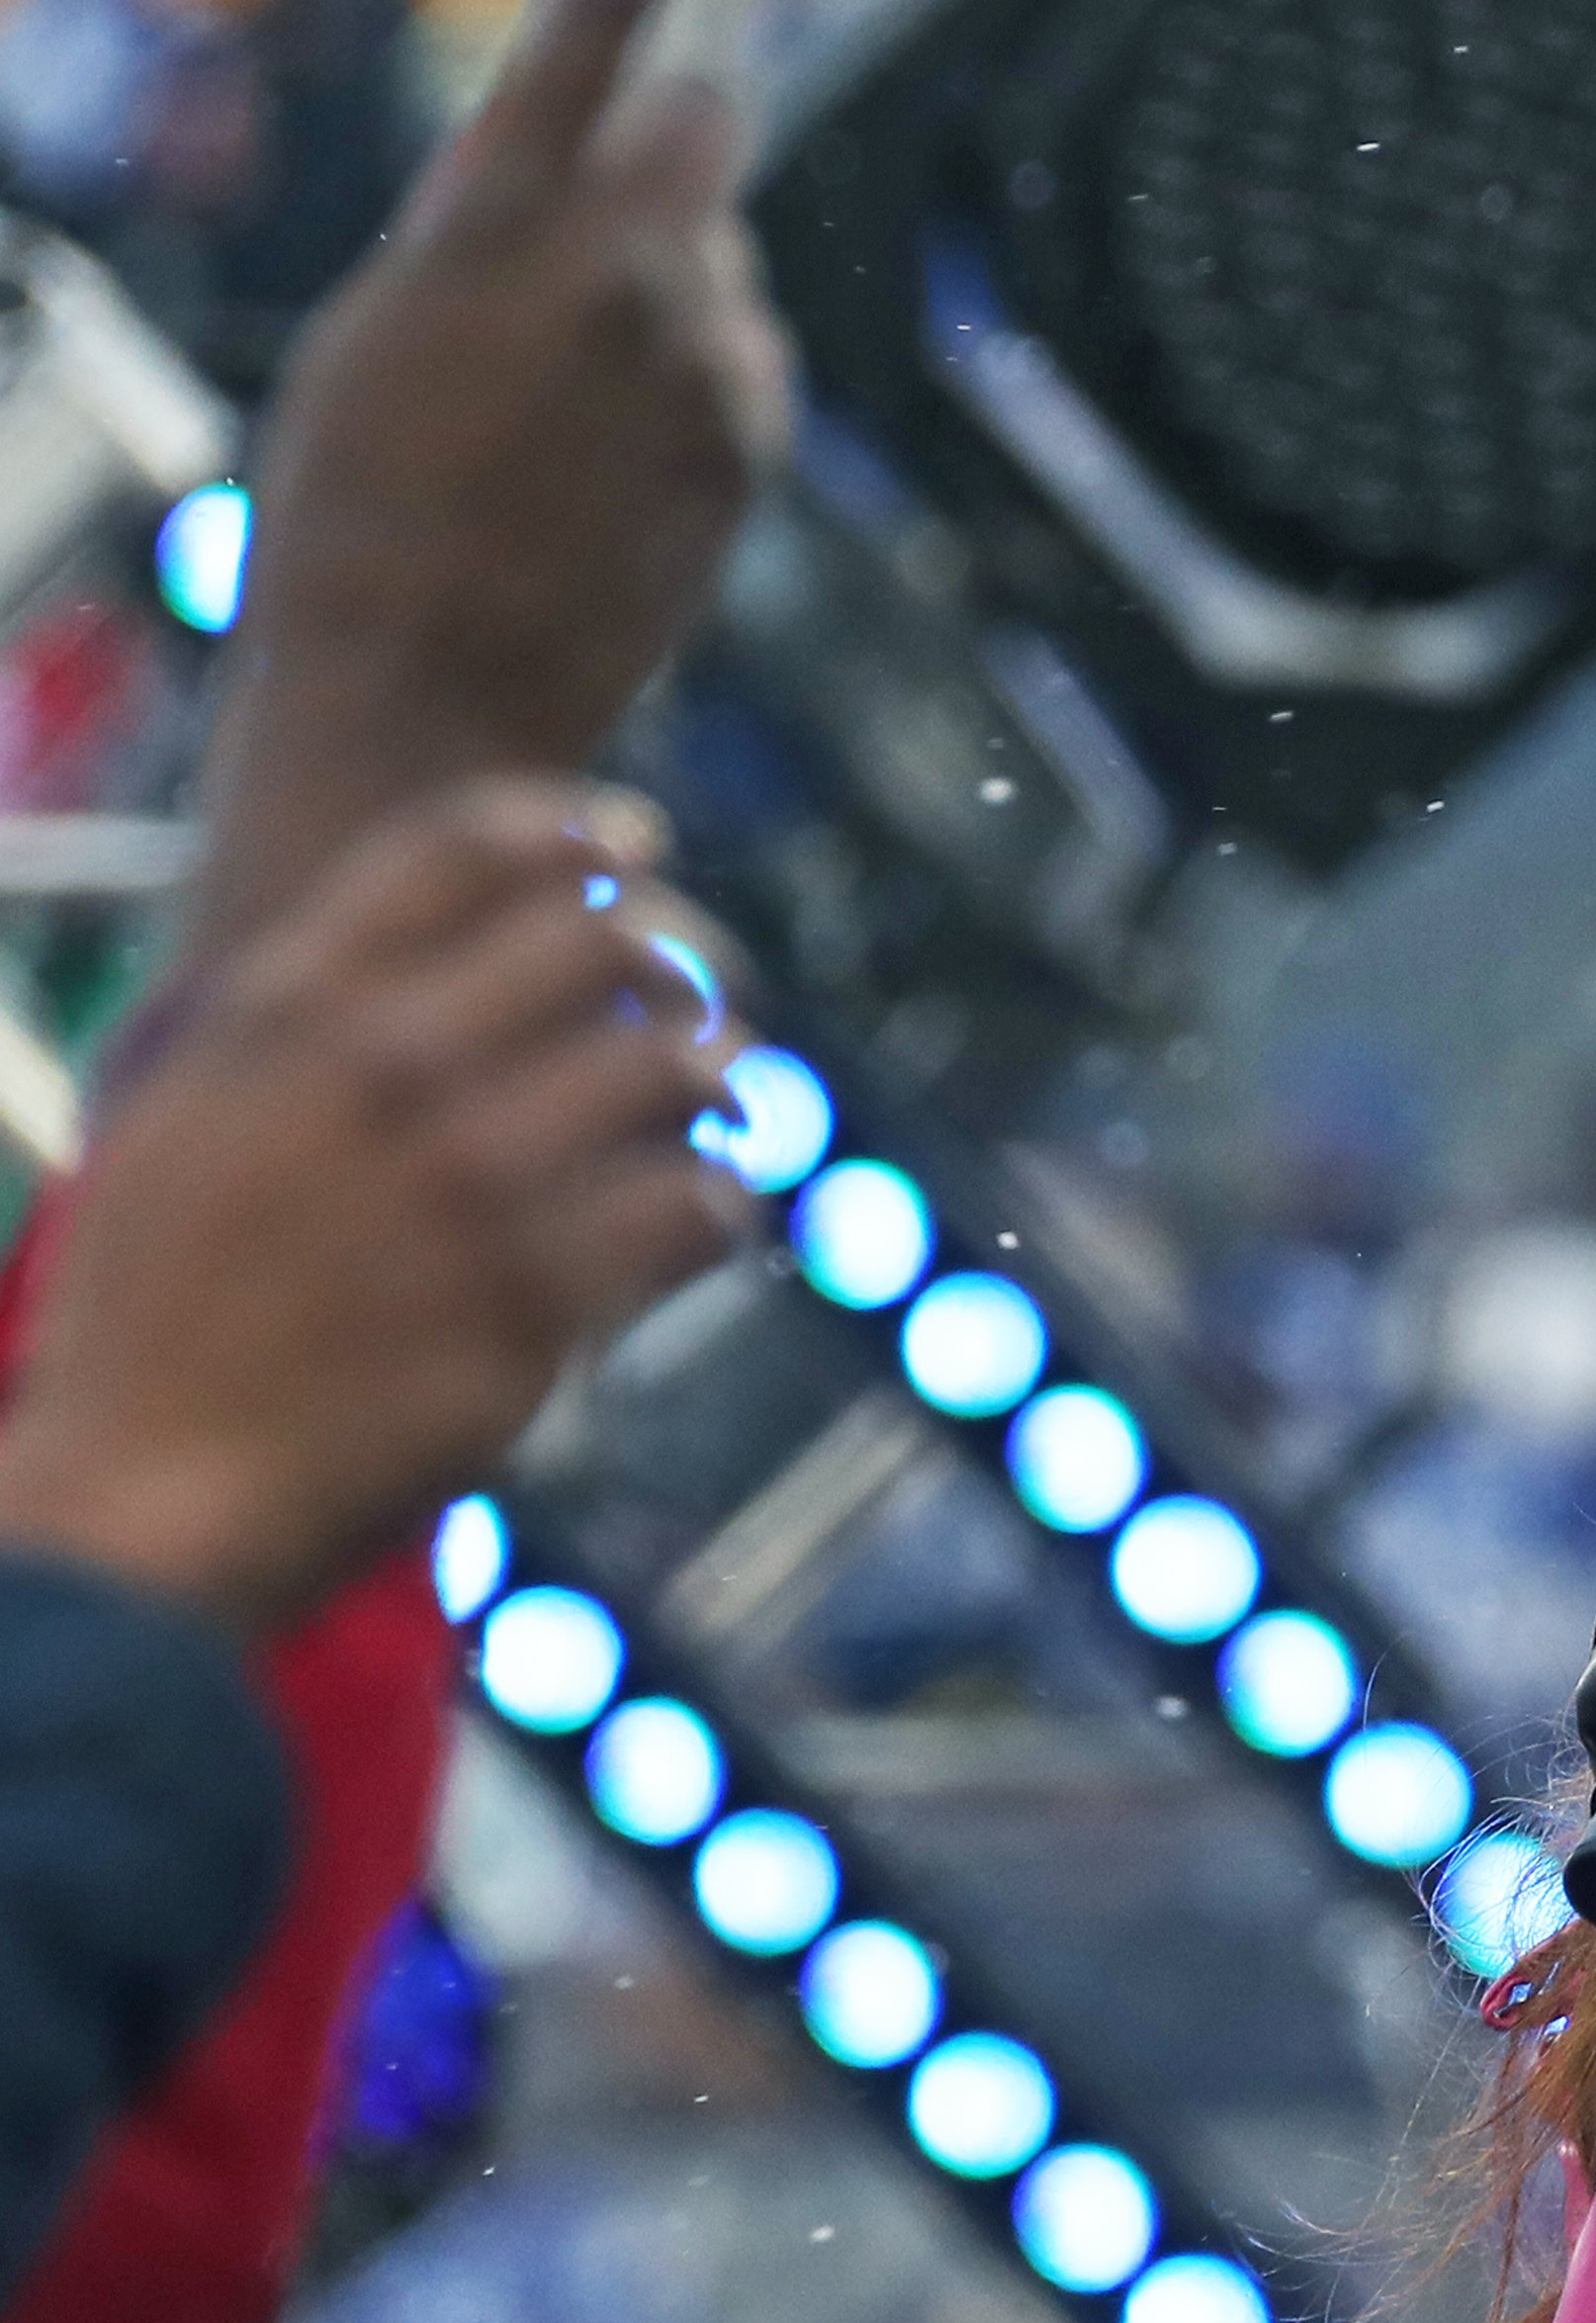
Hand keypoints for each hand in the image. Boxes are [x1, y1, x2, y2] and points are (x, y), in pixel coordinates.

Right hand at [0, 782, 742, 1638]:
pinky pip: (695, 1208)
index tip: (635, 844)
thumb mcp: (195, 1122)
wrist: (141, 1489)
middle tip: (713, 997)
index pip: (459, 852)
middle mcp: (382, 1068)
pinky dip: (725, 1209)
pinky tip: (714, 1224)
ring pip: (673, 1069)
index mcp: (285, 1009)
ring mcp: (466, 1179)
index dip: (571, 833)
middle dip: (683, 958)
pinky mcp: (537, 1297)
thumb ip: (299, 1035)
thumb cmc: (159, 1319)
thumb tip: (421, 980)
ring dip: (724, 1085)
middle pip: (599, 942)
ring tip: (728, 1112)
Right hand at [188, 0, 796, 966]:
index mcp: (502, 214)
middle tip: (619, 190)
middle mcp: (629, 269)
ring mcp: (707, 360)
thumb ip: (506, 224)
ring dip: (664, 291)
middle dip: (684, 120)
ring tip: (560, 413)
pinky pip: (734, 360)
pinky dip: (689, 379)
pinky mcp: (752, 440)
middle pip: (712, 120)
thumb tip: (634, 184)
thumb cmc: (361, 502)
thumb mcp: (388, 320)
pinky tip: (610, 468)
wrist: (431, 686)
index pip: (603, 9)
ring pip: (716, 262)